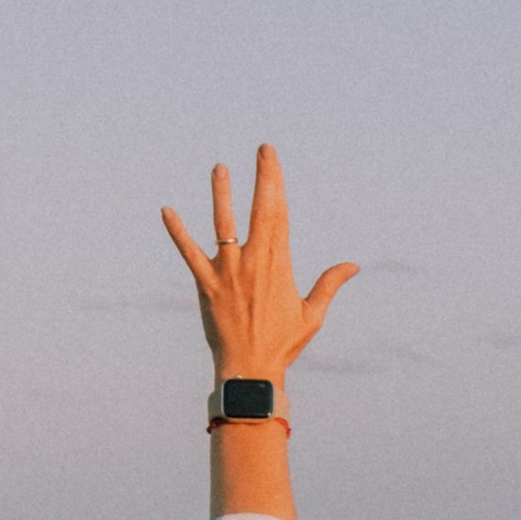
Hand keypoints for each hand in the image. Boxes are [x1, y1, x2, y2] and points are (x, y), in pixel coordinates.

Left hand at [162, 145, 356, 382]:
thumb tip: (353, 265)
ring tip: (219, 169)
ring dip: (221, 194)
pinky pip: (189, 254)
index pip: (280, 213)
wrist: (250, 370)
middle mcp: (253, 261)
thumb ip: (329, 285)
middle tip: (261, 149)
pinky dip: (178, 232)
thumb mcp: (312, 315)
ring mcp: (228, 271)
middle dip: (261, 177)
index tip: (274, 159)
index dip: (276, 182)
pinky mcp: (206, 285)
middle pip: (259, 210)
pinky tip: (166, 211)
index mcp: (279, 263)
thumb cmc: (282, 345)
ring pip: (223, 224)